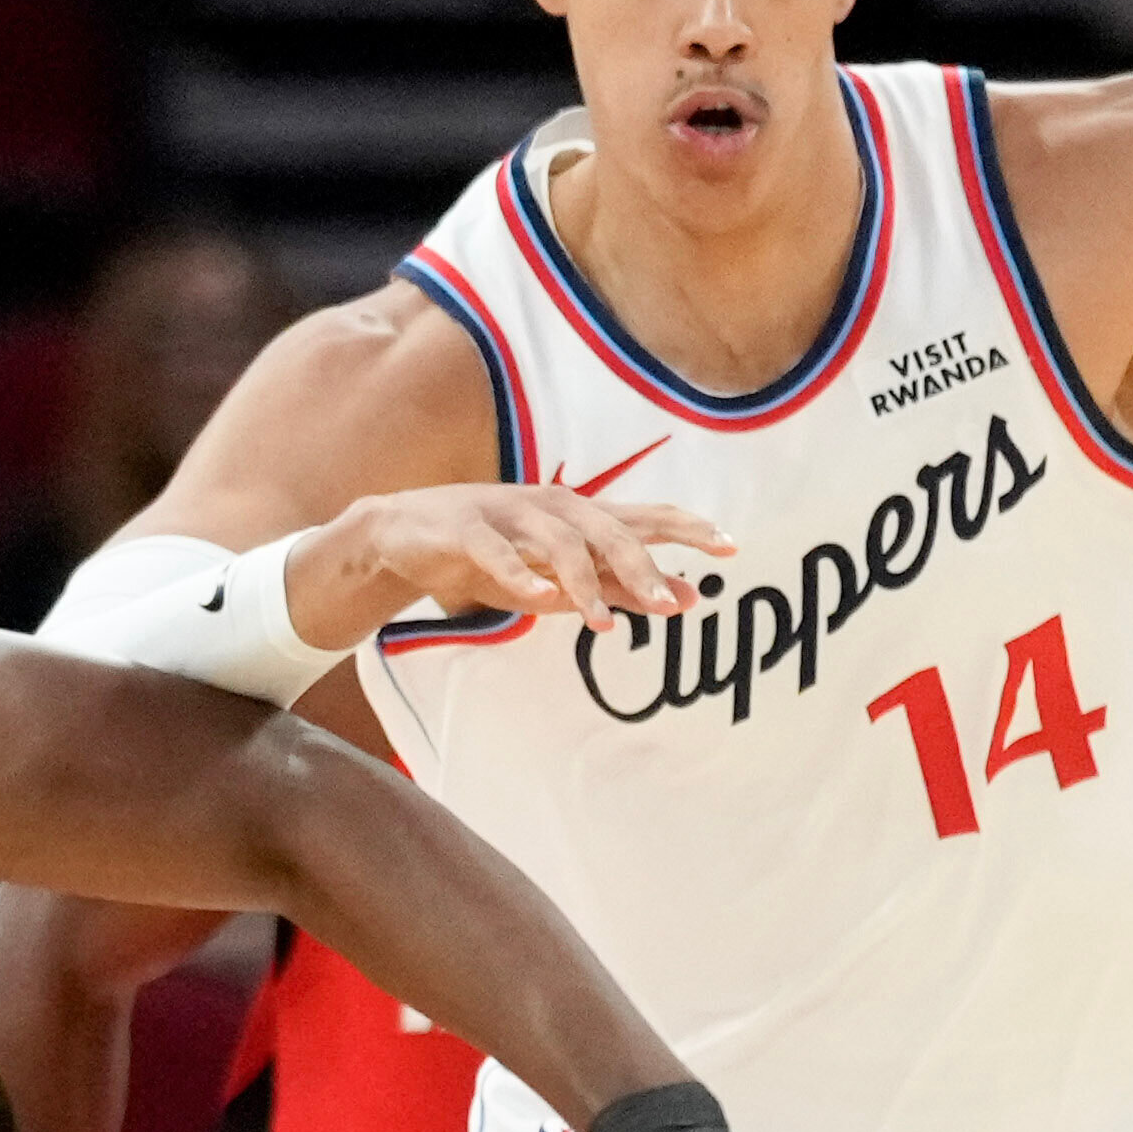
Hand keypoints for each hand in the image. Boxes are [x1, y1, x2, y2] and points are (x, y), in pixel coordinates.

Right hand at [300, 485, 734, 637]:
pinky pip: (495, 551)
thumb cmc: (492, 560)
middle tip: (671, 604)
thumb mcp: (560, 582)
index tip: (729, 549)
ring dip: (583, 582)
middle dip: (642, 566)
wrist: (403, 539)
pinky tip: (536, 598)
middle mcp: (550, 508)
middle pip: (608, 530)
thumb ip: (620, 588)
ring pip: (557, 542)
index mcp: (578, 518)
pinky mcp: (464, 529)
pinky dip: (517, 573)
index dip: (687, 529)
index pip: (644, 517)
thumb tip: (687, 600)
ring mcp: (507, 514)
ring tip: (602, 624)